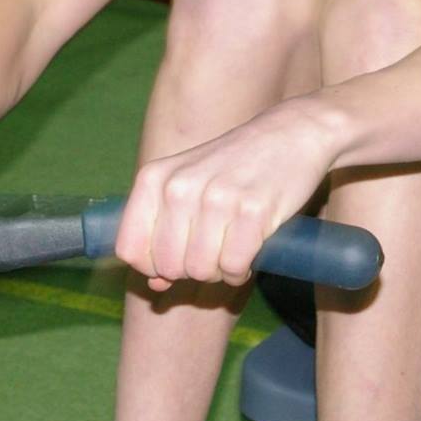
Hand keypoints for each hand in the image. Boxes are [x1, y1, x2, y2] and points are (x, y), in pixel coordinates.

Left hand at [112, 101, 337, 290]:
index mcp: (153, 178)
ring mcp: (215, 198)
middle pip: (168, 267)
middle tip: (214, 251)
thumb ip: (163, 233)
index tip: (178, 258)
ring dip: (219, 271)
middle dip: (192, 271)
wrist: (291, 134)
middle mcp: (178, 187)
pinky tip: (250, 250)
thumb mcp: (188, 186)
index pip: (129, 249)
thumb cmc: (234, 166)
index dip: (152, 267)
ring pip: (201, 271)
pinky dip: (242, 270)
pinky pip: (234, 267)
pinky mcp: (252, 210)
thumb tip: (155, 286)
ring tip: (232, 248)